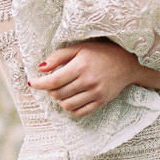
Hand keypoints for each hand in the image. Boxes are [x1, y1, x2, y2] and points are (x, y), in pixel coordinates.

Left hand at [26, 39, 140, 116]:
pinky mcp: (101, 102)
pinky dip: (69, 108)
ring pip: (67, 105)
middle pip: (58, 94)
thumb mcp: (80, 48)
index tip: (32, 82)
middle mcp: (88, 81)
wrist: (128, 62)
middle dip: (50, 90)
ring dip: (59, 100)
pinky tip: (69, 100)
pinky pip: (79, 112)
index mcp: (81, 66)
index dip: (39, 83)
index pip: (53, 80)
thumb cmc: (101, 52)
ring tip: (60, 91)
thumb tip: (40, 68)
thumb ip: (59, 56)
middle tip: (51, 83)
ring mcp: (96, 93)